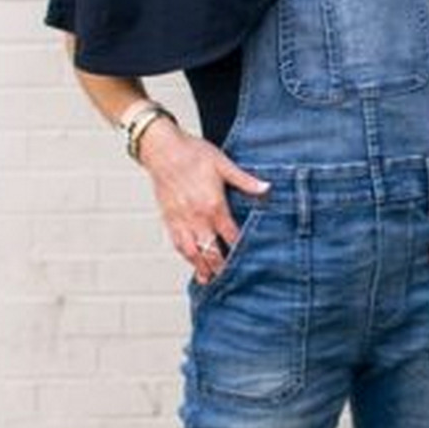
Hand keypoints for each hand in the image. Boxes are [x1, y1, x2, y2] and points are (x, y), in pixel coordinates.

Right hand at [137, 117, 269, 284]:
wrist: (162, 149)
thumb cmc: (191, 153)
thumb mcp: (223, 164)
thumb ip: (245, 180)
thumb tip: (266, 187)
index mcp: (213, 204)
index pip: (229, 235)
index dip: (238, 249)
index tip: (247, 260)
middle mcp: (196, 217)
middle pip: (210, 249)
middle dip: (220, 265)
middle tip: (229, 278)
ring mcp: (180, 219)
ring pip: (191, 251)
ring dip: (200, 266)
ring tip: (208, 278)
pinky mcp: (168, 218)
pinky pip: (177, 243)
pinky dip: (185, 255)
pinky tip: (190, 260)